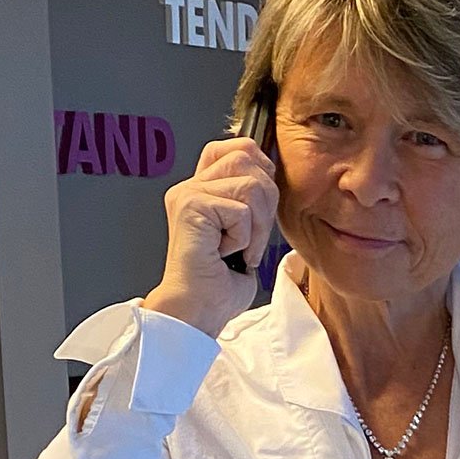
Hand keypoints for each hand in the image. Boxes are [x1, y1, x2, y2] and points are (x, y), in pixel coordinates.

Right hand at [143, 137, 279, 337]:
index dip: (261, 170)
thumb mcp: (247, 235)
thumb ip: (254, 202)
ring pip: (250, 184)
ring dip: (256, 226)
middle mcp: (192, 186)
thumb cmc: (219, 285)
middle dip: (265, 204)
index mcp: (203, 189)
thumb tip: (271, 179)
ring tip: (238, 249)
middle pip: (249, 158)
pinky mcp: (190, 206)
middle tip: (250, 239)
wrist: (198, 312)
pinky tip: (225, 254)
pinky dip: (244, 239)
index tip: (259, 210)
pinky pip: (240, 210)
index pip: (240, 146)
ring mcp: (188, 193)